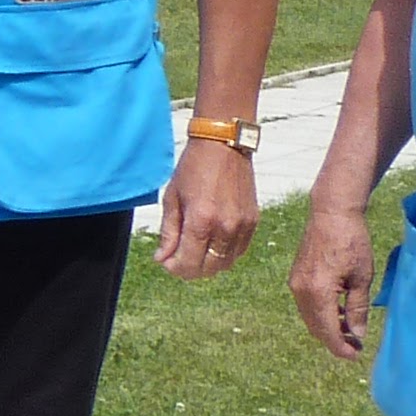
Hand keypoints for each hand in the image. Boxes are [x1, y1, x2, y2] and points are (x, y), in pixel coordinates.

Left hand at [156, 137, 256, 279]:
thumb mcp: (172, 198)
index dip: (174, 269)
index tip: (165, 262)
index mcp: (201, 220)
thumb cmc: (193, 168)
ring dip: (207, 264)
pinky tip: (211, 243)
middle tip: (177, 259)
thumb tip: (162, 258)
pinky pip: (239, 251)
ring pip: (225, 264)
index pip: (189, 263)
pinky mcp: (253, 221)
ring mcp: (242, 225)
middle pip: (208, 269)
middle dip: (189, 269)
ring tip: (193, 251)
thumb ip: (168, 232)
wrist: (223, 146)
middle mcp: (225, 226)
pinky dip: (224, 254)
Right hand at [291, 194, 380, 358]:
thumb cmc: (351, 241)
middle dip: (334, 340)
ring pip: (309, 317)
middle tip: (355, 346)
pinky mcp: (296, 276)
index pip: (327, 331)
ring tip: (349, 330)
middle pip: (315, 328)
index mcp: (318, 293)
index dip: (341, 348)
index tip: (356, 355)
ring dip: (327, 327)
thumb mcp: (361, 278)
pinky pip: (307, 305)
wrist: (331, 213)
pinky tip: (338, 312)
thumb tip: (357, 334)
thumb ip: (357, 309)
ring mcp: (295, 283)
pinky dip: (321, 314)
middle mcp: (301, 291)